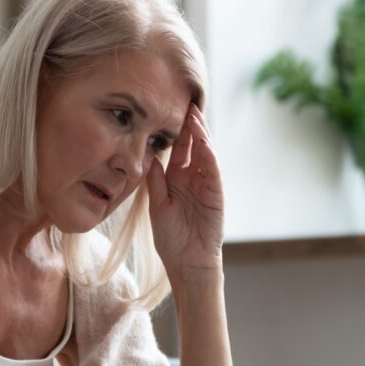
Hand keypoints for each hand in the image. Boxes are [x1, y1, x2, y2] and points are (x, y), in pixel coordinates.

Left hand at [145, 103, 224, 282]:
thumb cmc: (171, 239)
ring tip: (193, 114)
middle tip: (184, 101)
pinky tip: (203, 141)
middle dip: (189, 124)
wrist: (187, 264)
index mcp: (177, 179)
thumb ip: (155, 182)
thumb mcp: (157, 206)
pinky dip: (209, 155)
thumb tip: (148, 157)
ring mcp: (206, 185)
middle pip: (192, 145)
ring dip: (200, 134)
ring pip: (205, 153)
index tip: (165, 109)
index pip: (177, 149)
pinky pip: (213, 171)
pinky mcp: (216, 194)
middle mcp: (193, 178)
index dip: (173, 130)